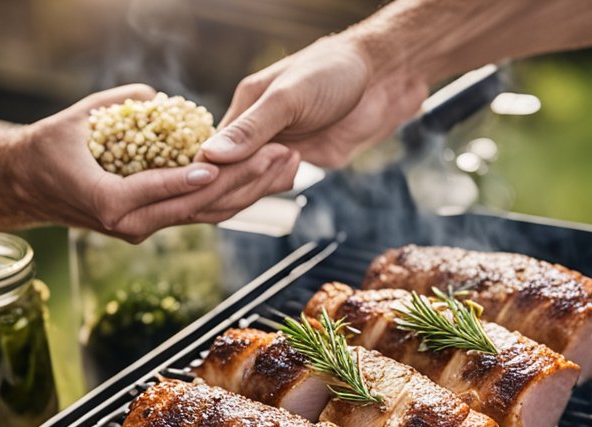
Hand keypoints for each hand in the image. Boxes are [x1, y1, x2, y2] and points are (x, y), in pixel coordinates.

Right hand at [14, 84, 299, 241]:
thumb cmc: (44, 151)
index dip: (195, 175)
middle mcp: (133, 224)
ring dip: (250, 190)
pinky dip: (233, 197)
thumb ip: (117, 105)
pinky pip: (199, 213)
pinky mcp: (154, 224)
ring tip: (286, 166)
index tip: (225, 163)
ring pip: (207, 213)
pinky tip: (265, 180)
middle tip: (280, 156)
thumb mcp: (75, 121)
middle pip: (198, 204)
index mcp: (111, 203)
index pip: (162, 188)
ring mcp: (145, 228)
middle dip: (244, 180)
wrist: (24, 188)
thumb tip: (155, 97)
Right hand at [200, 34, 427, 168]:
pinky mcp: (295, 163)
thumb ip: (251, 130)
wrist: (381, 80)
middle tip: (280, 161)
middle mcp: (252, 132)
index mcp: (242, 109)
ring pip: (249, 187)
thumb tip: (210, 157)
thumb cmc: (333, 73)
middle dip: (241, 181)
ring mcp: (273, 150)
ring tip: (293, 158)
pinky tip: (297, 169)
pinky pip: (274, 186)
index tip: (217, 185)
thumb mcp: (289, 98)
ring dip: (264, 183)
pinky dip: (280, 185)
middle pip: (225, 177)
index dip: (212, 175)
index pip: (210, 154)